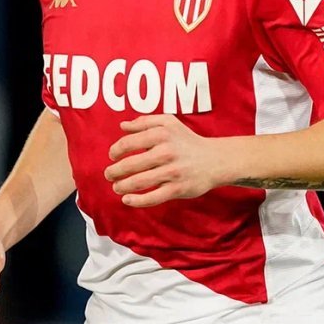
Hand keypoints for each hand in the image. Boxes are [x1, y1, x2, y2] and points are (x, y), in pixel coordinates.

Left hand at [104, 113, 222, 207]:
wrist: (215, 160)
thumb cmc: (187, 140)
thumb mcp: (169, 122)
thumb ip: (145, 122)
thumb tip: (122, 126)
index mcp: (161, 134)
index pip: (128, 143)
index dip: (115, 150)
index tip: (112, 156)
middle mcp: (166, 152)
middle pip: (130, 164)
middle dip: (114, 171)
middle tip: (108, 174)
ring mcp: (172, 172)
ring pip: (139, 182)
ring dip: (122, 186)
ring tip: (116, 186)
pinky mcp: (178, 189)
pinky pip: (153, 197)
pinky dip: (137, 200)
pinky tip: (126, 200)